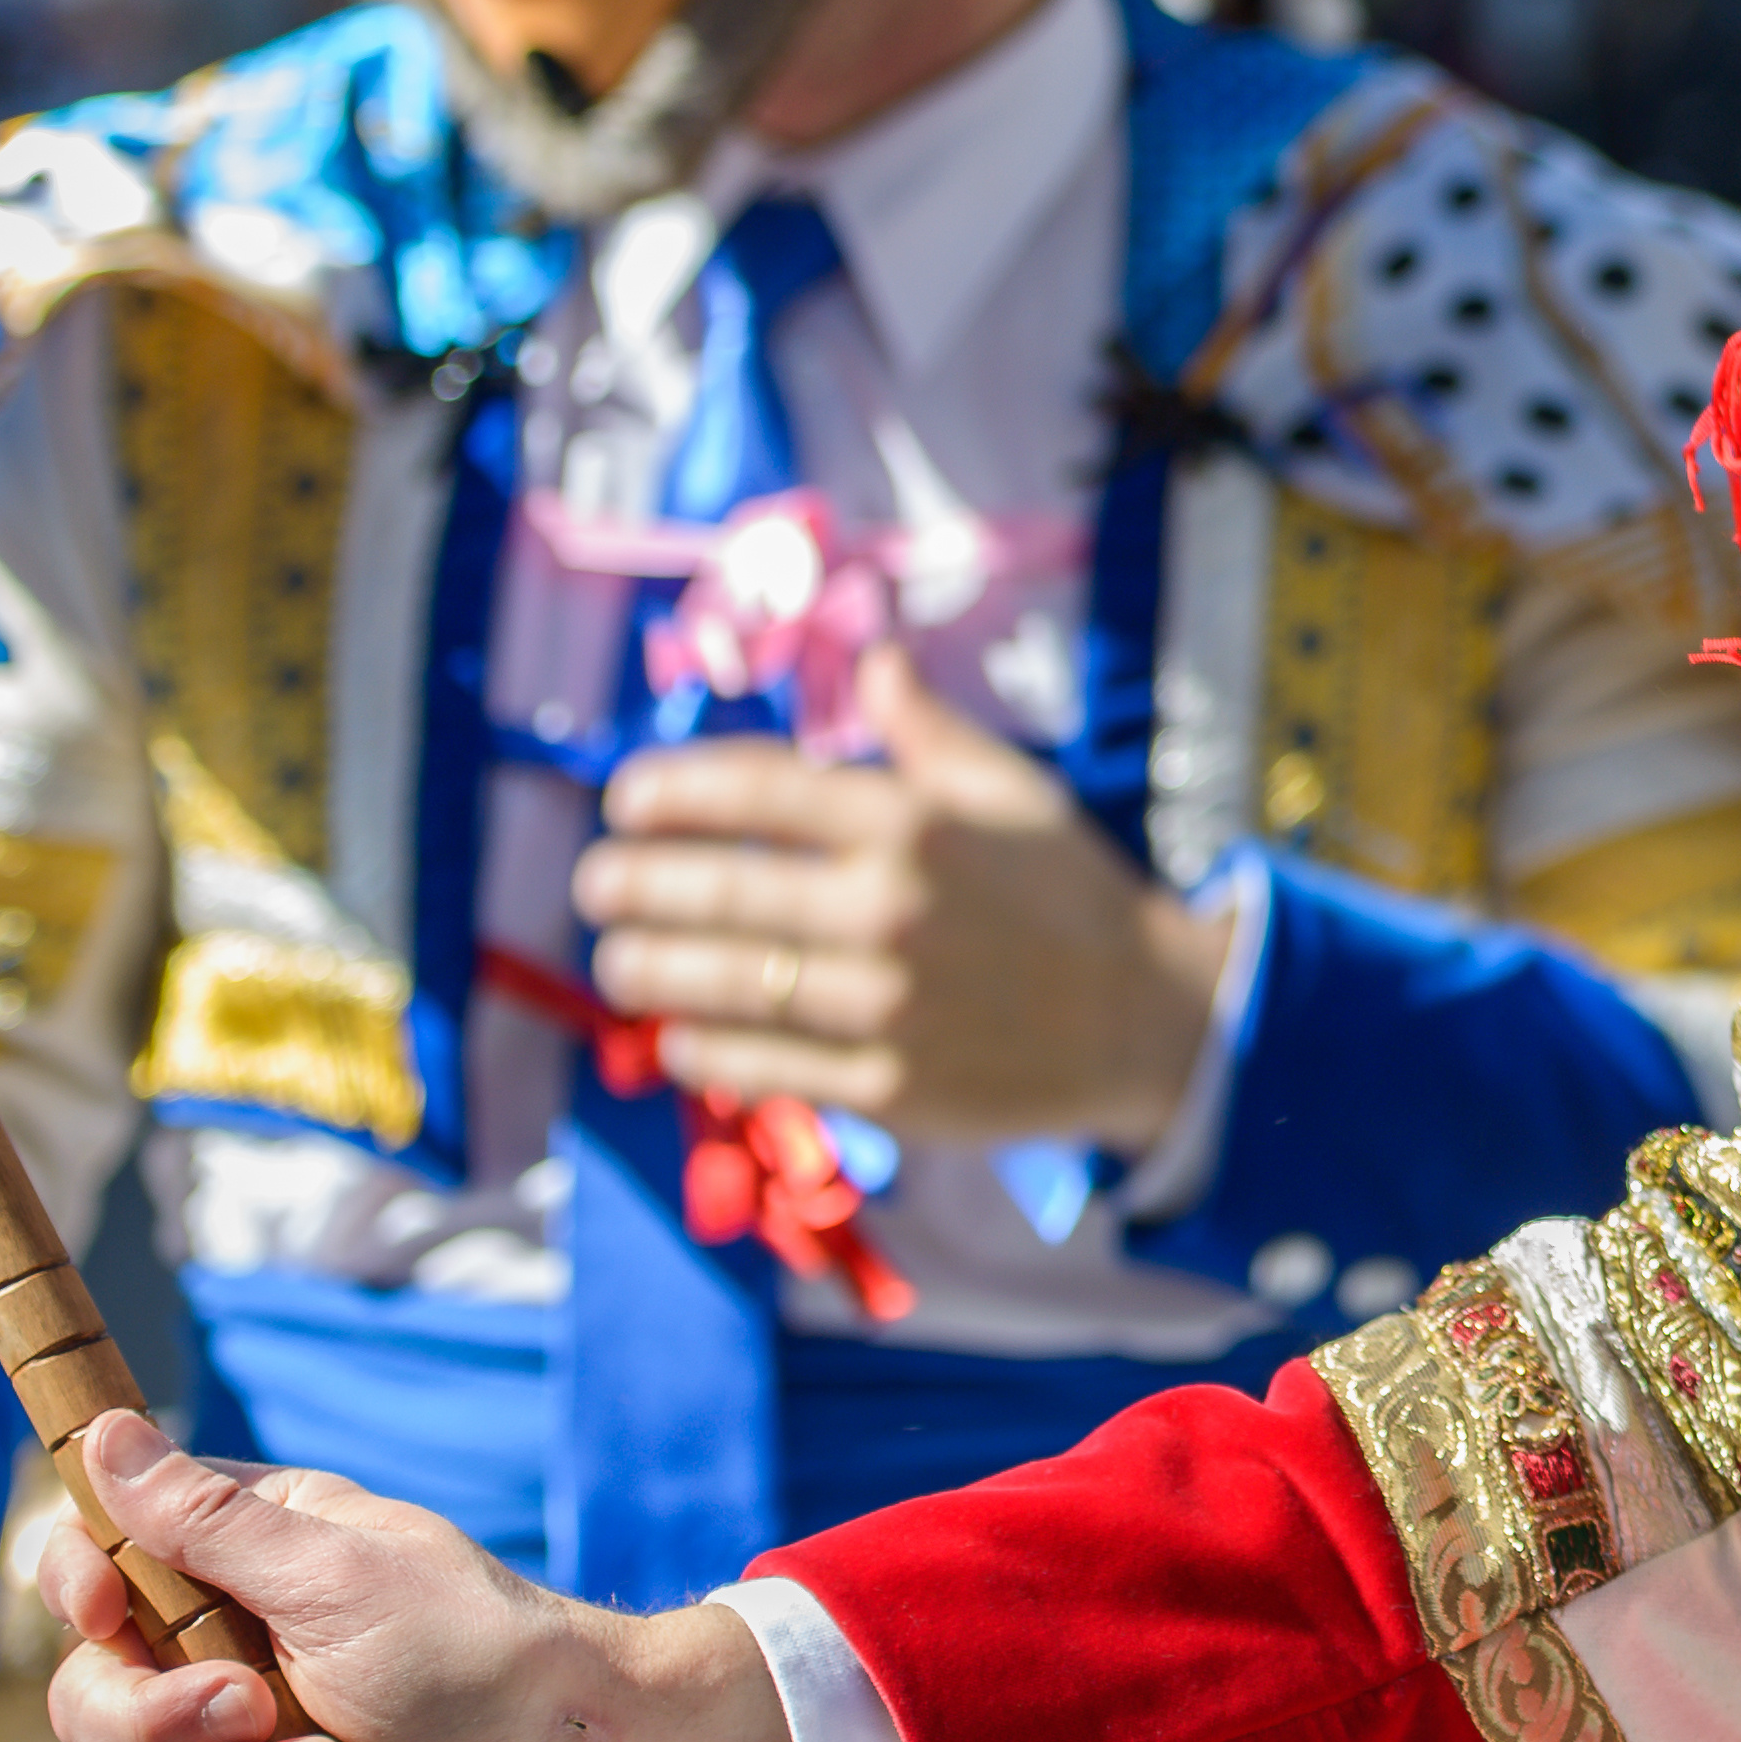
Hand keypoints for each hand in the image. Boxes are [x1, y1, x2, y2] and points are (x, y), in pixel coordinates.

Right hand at [36, 1409, 805, 1741]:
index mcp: (243, 1566)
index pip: (93, 1569)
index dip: (77, 1595)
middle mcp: (230, 1661)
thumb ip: (208, 1524)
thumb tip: (104, 1430)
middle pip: (95, 1709)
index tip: (108, 1610)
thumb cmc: (482, 1653)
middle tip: (259, 1708)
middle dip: (162, 1725)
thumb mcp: (339, 1576)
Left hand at [580, 650, 1237, 1153]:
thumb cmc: (1069, 891)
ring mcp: (885, 1003)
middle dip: (633, 885)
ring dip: (648, 971)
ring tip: (616, 962)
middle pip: (720, 891)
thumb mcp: (1010, 790)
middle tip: (593, 886)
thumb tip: (870, 654)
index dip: (672, 791)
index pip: (758, 791)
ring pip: (725, 986)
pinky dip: (703, 1053)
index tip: (623, 799)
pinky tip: (675, 1039)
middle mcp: (890, 907)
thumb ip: (923, 728)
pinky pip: (765, 1068)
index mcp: (914, 822)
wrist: (1147, 1019)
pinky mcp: (888, 1086)